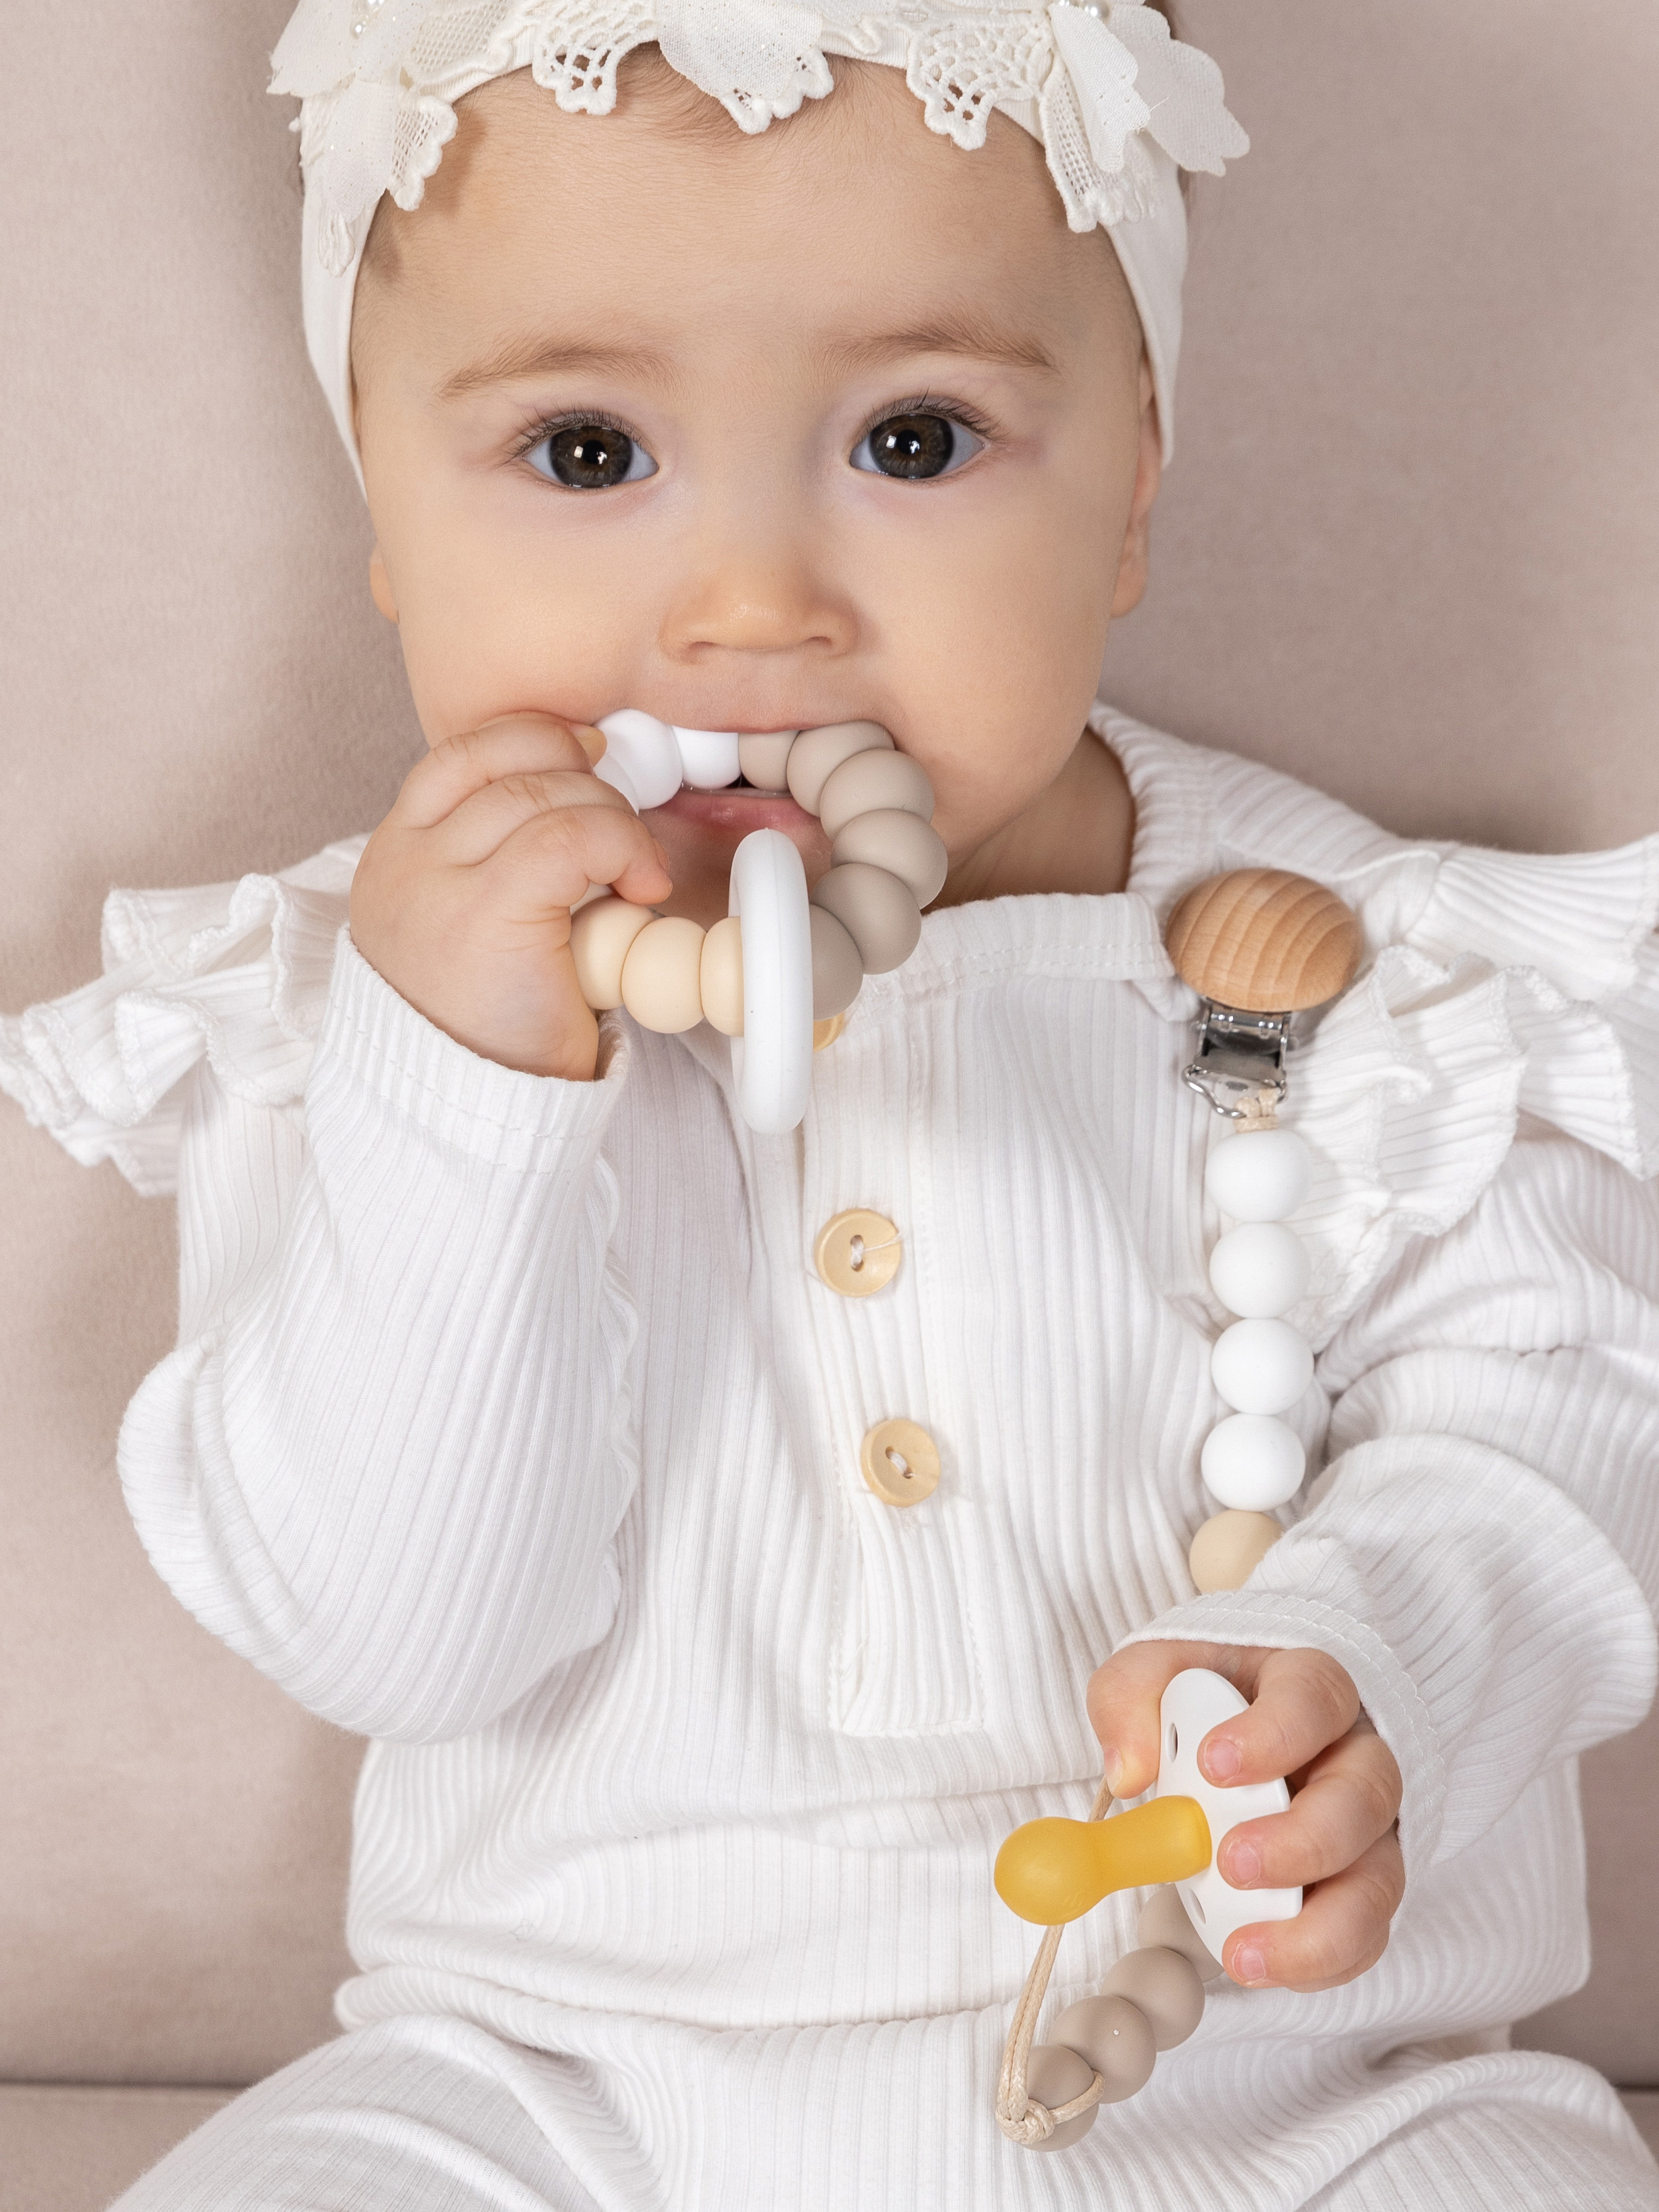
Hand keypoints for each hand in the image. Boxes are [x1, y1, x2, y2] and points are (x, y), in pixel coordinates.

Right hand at [350, 715, 671, 1079]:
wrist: (469, 1121)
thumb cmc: (491, 1033)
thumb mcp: (475, 928)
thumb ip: (495, 862)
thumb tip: (577, 783)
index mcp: (394, 859)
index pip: (460, 755)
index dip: (533, 740)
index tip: (587, 757)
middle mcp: (402, 863)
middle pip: (506, 764)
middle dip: (585, 782)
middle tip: (624, 839)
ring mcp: (434, 887)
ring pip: (542, 793)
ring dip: (611, 820)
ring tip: (635, 876)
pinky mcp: (483, 917)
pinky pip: (567, 838)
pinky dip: (620, 847)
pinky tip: (640, 890)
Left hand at [1086, 1642, 1403, 1991]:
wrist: (1225, 1745)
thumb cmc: (1199, 1703)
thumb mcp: (1152, 1677)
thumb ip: (1130, 1700)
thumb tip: (1128, 1768)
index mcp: (1309, 1687)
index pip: (1314, 1696)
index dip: (1273, 1733)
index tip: (1213, 1763)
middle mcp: (1356, 1757)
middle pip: (1364, 1795)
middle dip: (1301, 1839)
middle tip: (1231, 1862)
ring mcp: (1369, 1830)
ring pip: (1377, 1879)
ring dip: (1315, 1926)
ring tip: (1240, 1949)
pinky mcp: (1363, 1889)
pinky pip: (1366, 1936)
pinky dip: (1321, 1963)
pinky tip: (1261, 1966)